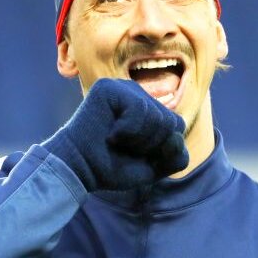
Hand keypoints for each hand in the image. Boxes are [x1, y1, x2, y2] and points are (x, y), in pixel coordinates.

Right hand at [43, 79, 188, 190]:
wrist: (80, 171)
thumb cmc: (113, 167)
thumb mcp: (154, 167)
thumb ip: (177, 157)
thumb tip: (176, 135)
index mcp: (147, 108)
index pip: (176, 126)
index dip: (162, 149)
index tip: (135, 154)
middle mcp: (136, 94)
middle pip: (171, 121)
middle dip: (151, 144)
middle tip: (124, 147)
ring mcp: (122, 87)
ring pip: (158, 116)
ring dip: (138, 139)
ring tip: (116, 141)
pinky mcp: (109, 87)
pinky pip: (140, 108)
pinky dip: (128, 130)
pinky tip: (110, 134)